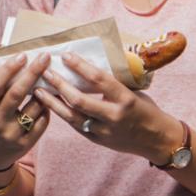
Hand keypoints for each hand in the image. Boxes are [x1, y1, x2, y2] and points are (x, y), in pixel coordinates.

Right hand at [0, 51, 53, 174]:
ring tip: (50, 77)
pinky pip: (43, 121)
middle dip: (32, 73)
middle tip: (44, 57)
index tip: (21, 55)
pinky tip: (48, 100)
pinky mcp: (26, 143)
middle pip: (17, 93)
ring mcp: (12, 133)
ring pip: (34, 107)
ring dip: (44, 90)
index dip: (8, 69)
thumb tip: (11, 55)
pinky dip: (47, 108)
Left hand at [39, 54, 183, 163]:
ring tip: (37, 89)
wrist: (158, 140)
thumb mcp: (133, 92)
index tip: (66, 55)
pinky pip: (75, 125)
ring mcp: (104, 131)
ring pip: (72, 116)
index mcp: (125, 99)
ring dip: (52, 102)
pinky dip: (61, 113)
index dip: (80, 66)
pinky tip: (49, 103)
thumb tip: (87, 64)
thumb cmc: (146, 110)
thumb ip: (112, 83)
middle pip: (79, 100)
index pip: (99, 80)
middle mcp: (113, 117)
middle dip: (59, 85)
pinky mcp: (97, 141)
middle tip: (45, 72)